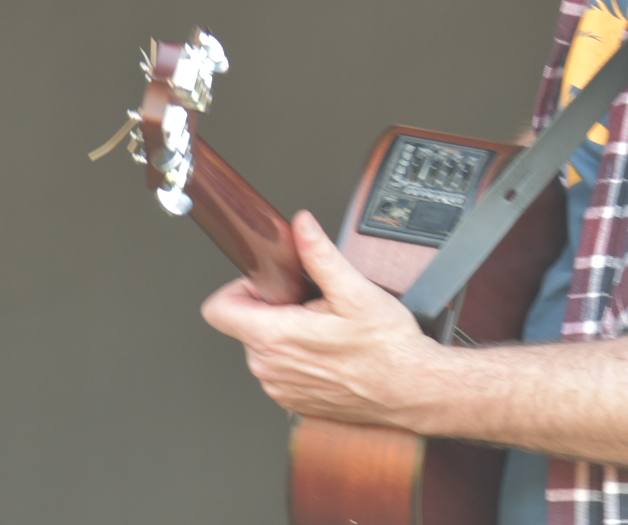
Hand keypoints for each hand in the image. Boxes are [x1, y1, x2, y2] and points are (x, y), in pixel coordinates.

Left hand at [200, 210, 437, 424]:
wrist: (409, 387)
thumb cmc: (387, 346)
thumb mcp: (355, 290)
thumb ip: (320, 255)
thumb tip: (302, 227)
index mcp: (275, 337)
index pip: (218, 310)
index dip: (240, 288)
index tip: (267, 283)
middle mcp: (269, 367)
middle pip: (245, 324)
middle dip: (274, 308)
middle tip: (313, 306)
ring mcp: (279, 387)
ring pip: (263, 347)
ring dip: (286, 334)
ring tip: (325, 330)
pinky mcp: (292, 400)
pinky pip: (279, 369)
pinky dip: (297, 357)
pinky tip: (328, 351)